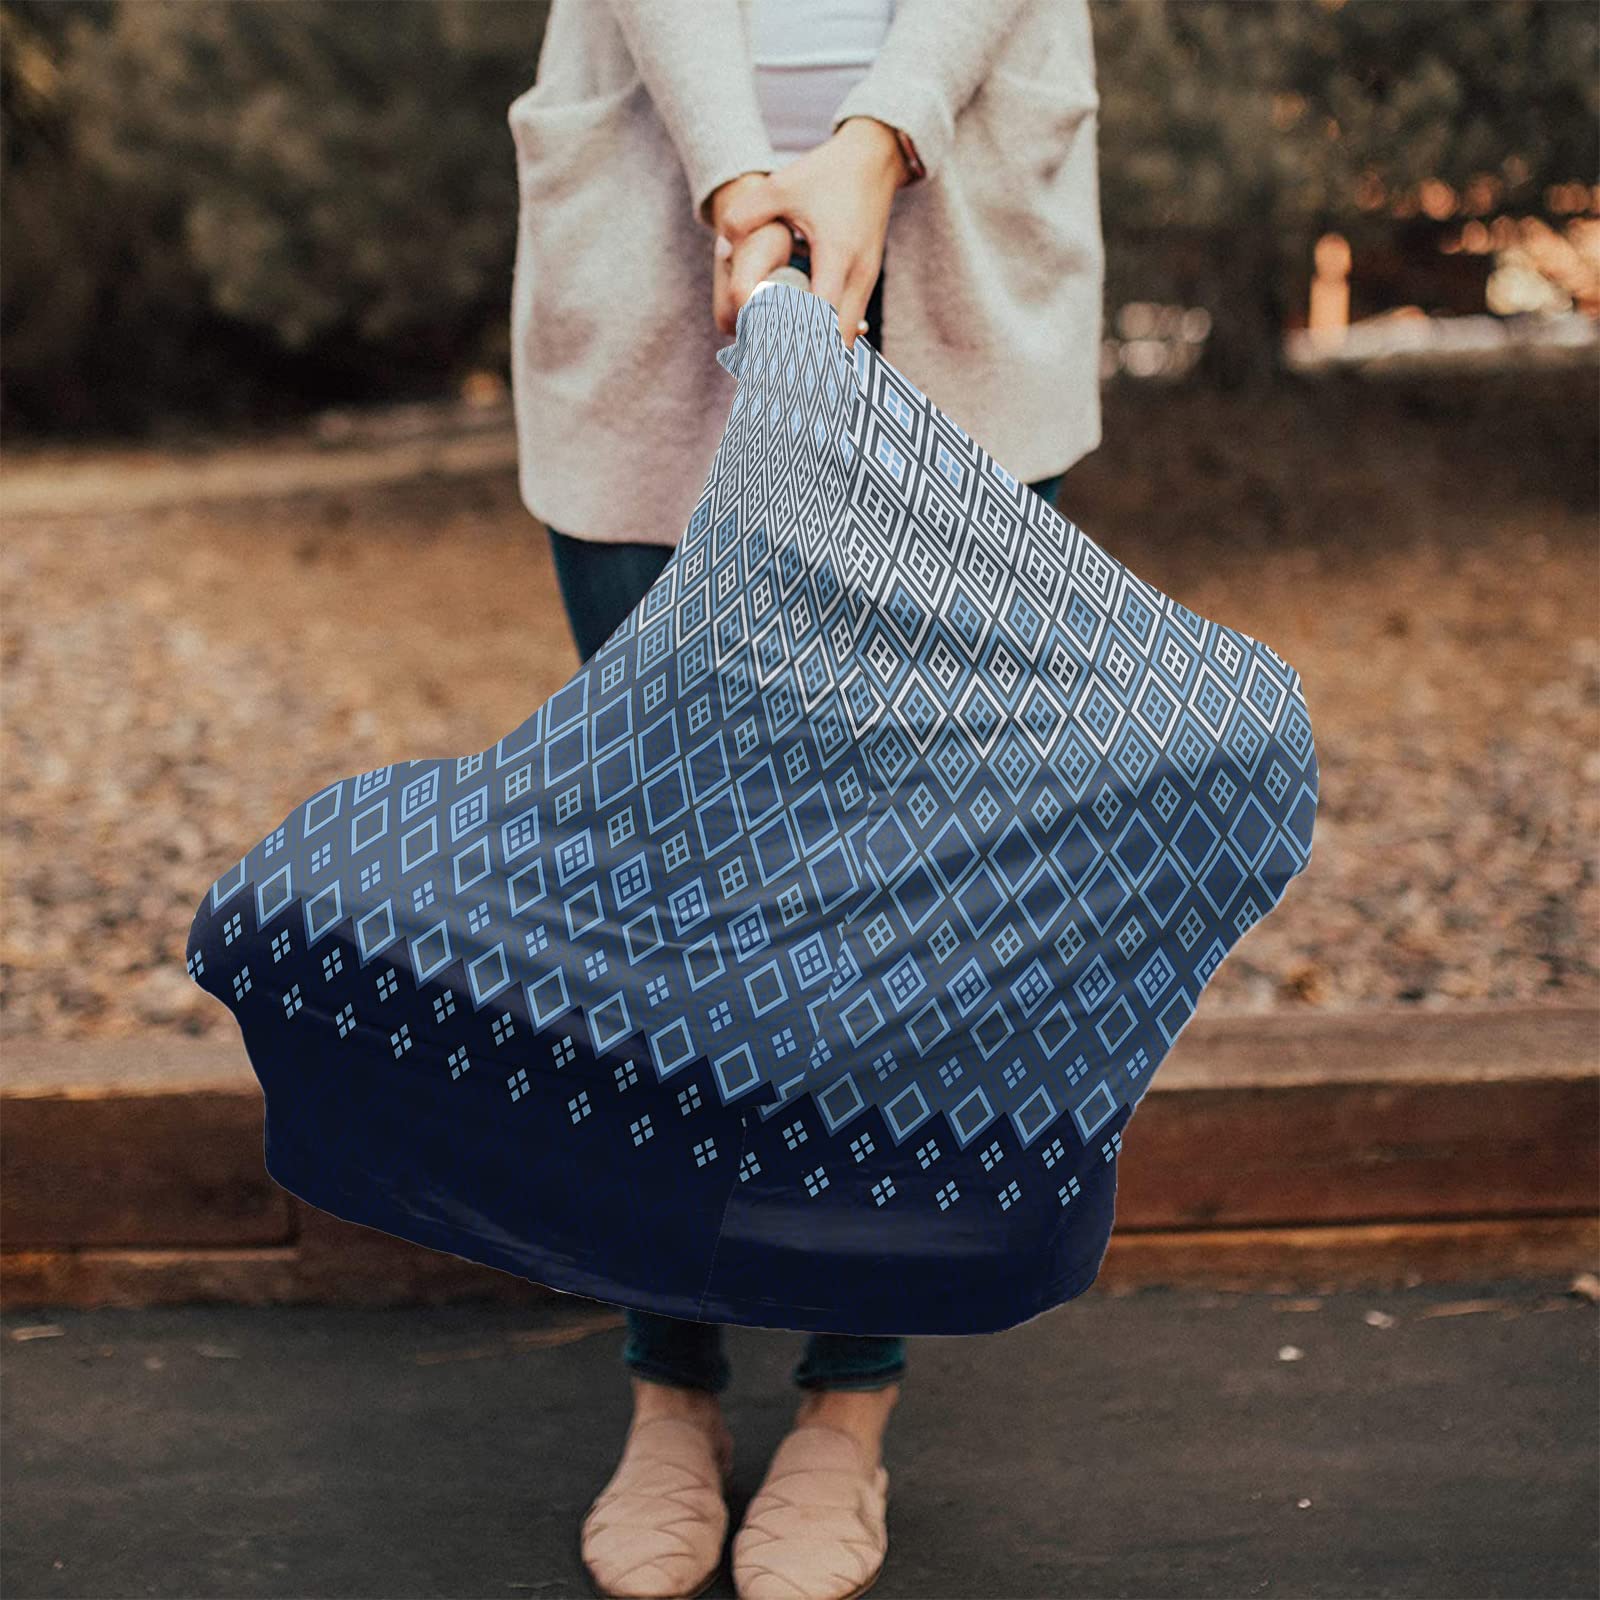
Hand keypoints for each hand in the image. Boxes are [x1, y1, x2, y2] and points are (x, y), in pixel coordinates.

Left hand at [715, 118, 907, 346]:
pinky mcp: (866, 281)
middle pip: (838, 341)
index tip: (770, 358)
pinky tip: (803, 344)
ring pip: (846, 337)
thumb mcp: (781, 186)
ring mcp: (867, 281)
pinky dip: (828, 337)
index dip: (797, 342)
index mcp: (837, 255)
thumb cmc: (827, 173)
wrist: (874, 159)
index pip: (820, 317)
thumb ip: (745, 214)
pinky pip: (848, 323)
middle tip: (774, 371)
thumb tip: (722, 247)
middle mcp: (858, 276)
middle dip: (809, 360)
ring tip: (785, 364)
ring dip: (819, 351)